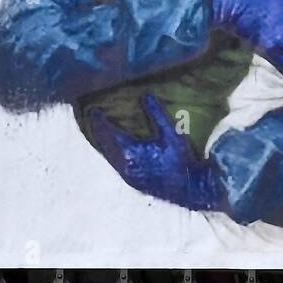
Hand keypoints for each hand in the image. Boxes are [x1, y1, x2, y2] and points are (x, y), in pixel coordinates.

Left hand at [90, 94, 226, 211]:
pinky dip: (111, 154)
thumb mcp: (171, 133)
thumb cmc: (180, 158)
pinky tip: (114, 150)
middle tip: (95, 118)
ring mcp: (127, 175)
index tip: (95, 110)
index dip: (100, 121)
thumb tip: (146, 95)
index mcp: (131, 151)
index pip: (109, 133)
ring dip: (103, 143)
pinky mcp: (132, 181)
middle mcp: (124, 164)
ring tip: (101, 132)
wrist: (186, 187)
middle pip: (105, 144)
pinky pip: (116, 165)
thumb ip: (157, 114)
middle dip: (99, 130)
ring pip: (109, 156)